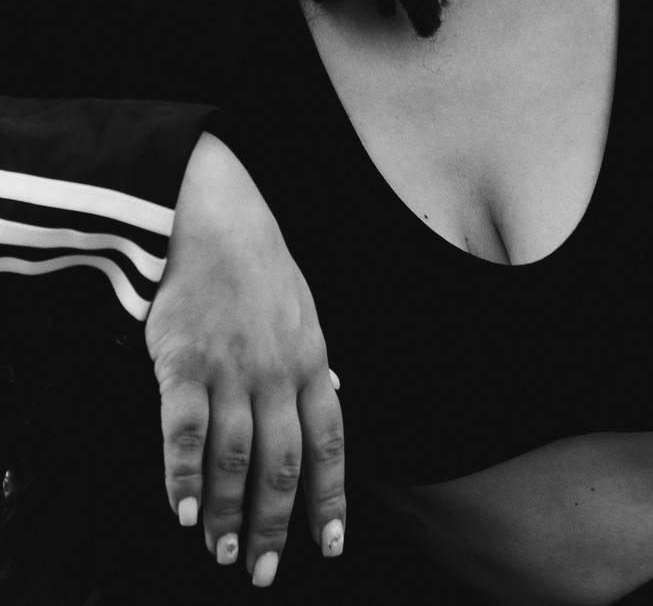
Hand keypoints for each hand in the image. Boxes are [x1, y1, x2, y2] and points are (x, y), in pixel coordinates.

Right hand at [145, 132, 344, 584]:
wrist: (218, 218)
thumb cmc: (261, 269)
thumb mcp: (305, 311)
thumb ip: (315, 361)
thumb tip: (335, 393)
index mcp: (311, 362)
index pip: (329, 442)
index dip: (329, 497)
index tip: (331, 545)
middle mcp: (276, 372)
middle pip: (281, 463)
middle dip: (275, 524)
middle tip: (264, 571)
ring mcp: (229, 369)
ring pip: (234, 456)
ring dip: (228, 512)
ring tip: (223, 551)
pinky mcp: (182, 362)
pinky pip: (182, 429)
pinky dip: (182, 475)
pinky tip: (182, 510)